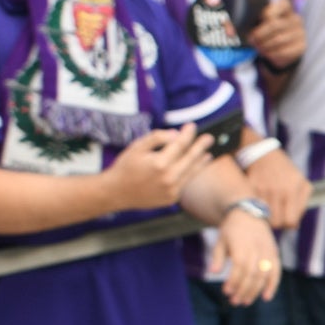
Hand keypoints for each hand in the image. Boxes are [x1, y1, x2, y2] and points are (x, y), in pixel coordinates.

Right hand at [100, 126, 215, 212]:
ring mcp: (172, 190)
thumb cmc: (125, 167)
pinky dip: (190, 174)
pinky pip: (184, 183)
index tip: (191, 126)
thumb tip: (176, 134)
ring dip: (201, 162)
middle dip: (200, 146)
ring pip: (192, 172)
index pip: (180, 144)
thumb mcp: (137, 147)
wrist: (115, 193)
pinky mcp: (172, 198)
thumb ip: (157, 138)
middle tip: (209, 138)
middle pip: (191, 158)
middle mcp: (169, 178)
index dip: (187, 134)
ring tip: (208, 154)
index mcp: (160, 163)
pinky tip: (193, 167)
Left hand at [213, 206, 282, 305]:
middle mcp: (257, 248)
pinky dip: (273, 285)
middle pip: (253, 273)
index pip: (240, 266)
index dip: (234, 281)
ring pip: (264, 275)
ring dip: (255, 290)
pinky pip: (276, 271)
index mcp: (242, 244)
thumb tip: (213, 272)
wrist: (250, 214)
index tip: (226, 291)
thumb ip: (217, 256)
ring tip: (245, 301)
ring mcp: (268, 251)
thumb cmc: (232, 229)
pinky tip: (266, 297)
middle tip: (235, 301)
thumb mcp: (220, 240)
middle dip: (243, 289)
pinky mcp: (274, 253)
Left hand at [245, 0, 305, 69]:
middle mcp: (296, 18)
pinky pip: (284, 52)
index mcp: (285, 7)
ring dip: (264, 46)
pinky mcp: (301, 47)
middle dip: (259, 34)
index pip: (280, 5)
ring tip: (257, 47)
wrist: (278, 47)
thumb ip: (244, 20)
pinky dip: (271, 54)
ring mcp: (300, 33)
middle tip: (250, 40)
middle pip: (275, 25)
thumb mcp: (255, 21)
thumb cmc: (263, 30)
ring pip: (278, 40)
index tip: (256, 22)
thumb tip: (229, 30)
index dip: (266, 14)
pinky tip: (266, 53)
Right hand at [246, 149, 312, 231]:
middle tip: (276, 216)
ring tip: (267, 209)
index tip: (287, 220)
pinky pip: (252, 208)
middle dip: (277, 223)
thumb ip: (302, 204)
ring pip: (263, 218)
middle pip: (276, 223)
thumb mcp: (302, 183)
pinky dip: (254, 209)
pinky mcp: (249, 188)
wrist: (263, 155)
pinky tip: (257, 203)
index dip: (289, 224)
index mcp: (293, 190)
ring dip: (265, 217)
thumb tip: (295, 224)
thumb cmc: (286, 172)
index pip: (290, 221)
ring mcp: (262, 189)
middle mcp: (278, 190)